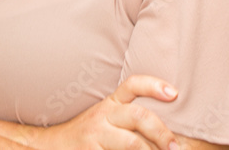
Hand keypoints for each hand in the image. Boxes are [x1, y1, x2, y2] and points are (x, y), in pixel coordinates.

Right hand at [42, 74, 179, 149]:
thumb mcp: (106, 117)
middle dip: (161, 132)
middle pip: (138, 116)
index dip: (153, 85)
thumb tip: (170, 134)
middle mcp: (104, 116)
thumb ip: (131, 118)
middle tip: (175, 148)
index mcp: (111, 104)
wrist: (53, 145)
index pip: (132, 85)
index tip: (174, 93)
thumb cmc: (88, 134)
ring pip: (132, 142)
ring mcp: (97, 135)